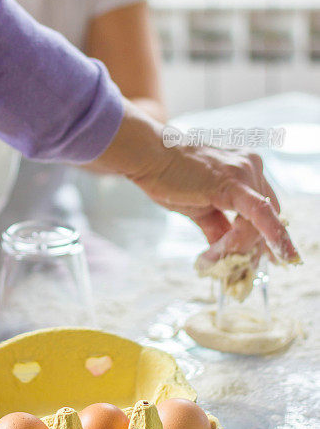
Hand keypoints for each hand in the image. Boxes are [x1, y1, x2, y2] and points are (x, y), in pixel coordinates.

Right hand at [94, 100, 299, 263]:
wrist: (148, 157)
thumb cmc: (168, 177)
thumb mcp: (199, 208)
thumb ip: (217, 229)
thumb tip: (224, 254)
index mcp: (245, 169)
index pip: (265, 209)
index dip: (269, 237)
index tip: (271, 259)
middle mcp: (251, 167)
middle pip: (267, 218)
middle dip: (254, 248)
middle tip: (236, 271)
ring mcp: (245, 172)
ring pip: (256, 223)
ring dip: (238, 248)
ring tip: (213, 261)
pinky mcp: (232, 183)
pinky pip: (259, 213)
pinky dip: (271, 235)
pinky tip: (280, 255)